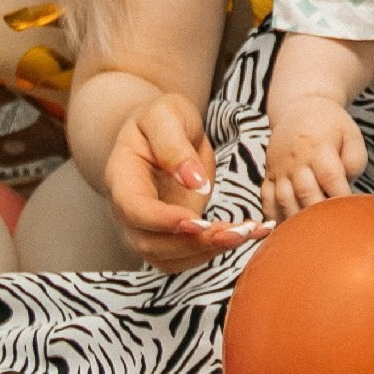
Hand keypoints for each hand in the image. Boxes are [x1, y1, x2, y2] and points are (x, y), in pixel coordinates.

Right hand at [105, 93, 259, 272]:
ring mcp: (149, 227)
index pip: (135, 210)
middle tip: (235, 232)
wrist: (165, 130)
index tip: (198, 222)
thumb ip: (173, 145)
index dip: (163, 221)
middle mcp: (130, 210)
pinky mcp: (172, 234)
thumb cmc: (162, 118)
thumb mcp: (166, 115)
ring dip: (209, 252)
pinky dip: (217, 251)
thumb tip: (194, 182)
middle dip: (194, 244)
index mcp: (123, 178)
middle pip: (151, 244)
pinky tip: (250, 233)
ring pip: (170, 258)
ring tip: (248, 232)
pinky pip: (188, 255)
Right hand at [264, 95, 366, 218]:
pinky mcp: (269, 175)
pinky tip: (284, 230)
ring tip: (311, 236)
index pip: (330, 177)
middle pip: (306, 192)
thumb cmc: (330, 124)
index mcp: (319, 147)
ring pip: (284, 199)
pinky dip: (273, 216)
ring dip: (297, 220)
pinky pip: (266, 199)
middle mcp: (296, 160)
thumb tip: (347, 182)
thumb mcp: (351, 134)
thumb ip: (355, 160)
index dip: (340, 197)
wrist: (298, 108)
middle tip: (332, 230)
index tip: (349, 213)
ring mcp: (280, 168)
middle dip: (319, 214)